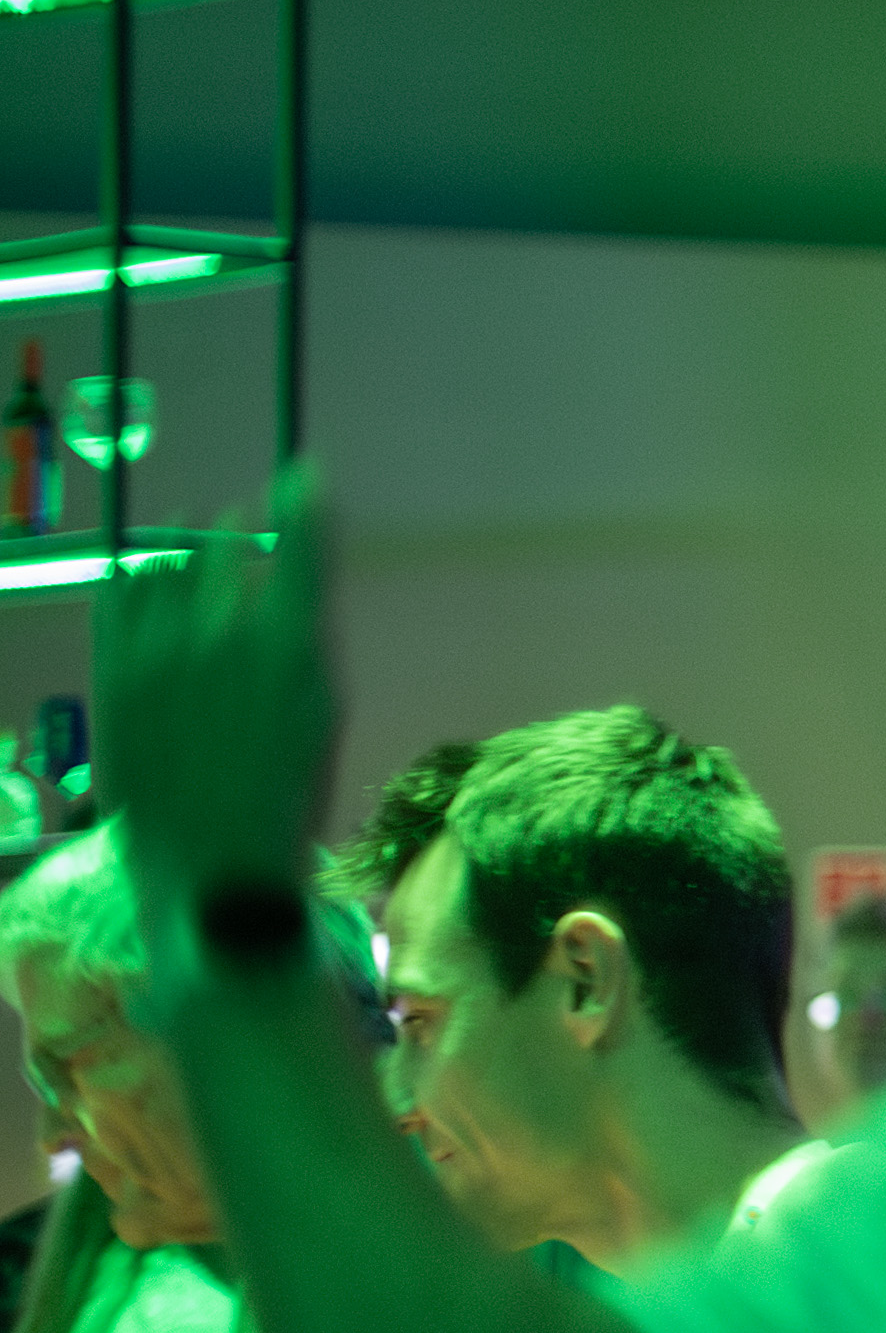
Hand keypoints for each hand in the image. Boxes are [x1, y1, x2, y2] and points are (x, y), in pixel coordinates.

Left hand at [93, 470, 339, 919]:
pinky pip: (119, 594)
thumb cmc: (287, 793)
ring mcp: (160, 649)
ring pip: (168, 565)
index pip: (300, 545)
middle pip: (224, 544)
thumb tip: (291, 579)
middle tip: (238, 525)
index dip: (304, 502)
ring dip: (185, 553)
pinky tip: (146, 586)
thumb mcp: (323, 711)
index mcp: (290, 645)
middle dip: (236, 528)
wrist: (211, 857)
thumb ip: (308, 634)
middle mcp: (222, 634)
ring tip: (192, 556)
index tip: (304, 475)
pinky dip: (136, 582)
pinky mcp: (115, 668)